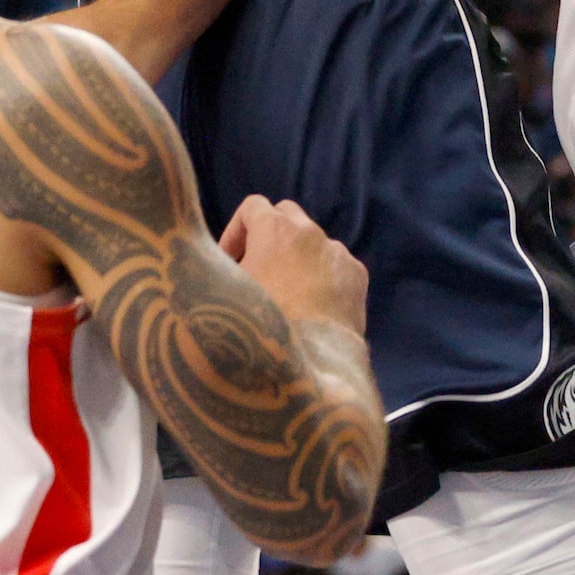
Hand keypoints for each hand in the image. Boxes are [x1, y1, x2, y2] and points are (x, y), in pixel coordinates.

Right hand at [218, 194, 368, 337]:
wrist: (307, 368)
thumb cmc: (256, 327)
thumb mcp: (221, 292)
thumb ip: (217, 268)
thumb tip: (216, 266)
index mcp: (275, 229)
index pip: (253, 206)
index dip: (236, 230)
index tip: (228, 261)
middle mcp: (310, 231)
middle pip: (287, 215)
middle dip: (269, 237)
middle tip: (257, 272)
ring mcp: (337, 252)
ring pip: (313, 242)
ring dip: (297, 258)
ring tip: (286, 297)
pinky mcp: (357, 276)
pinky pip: (335, 265)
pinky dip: (322, 277)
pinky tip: (312, 309)